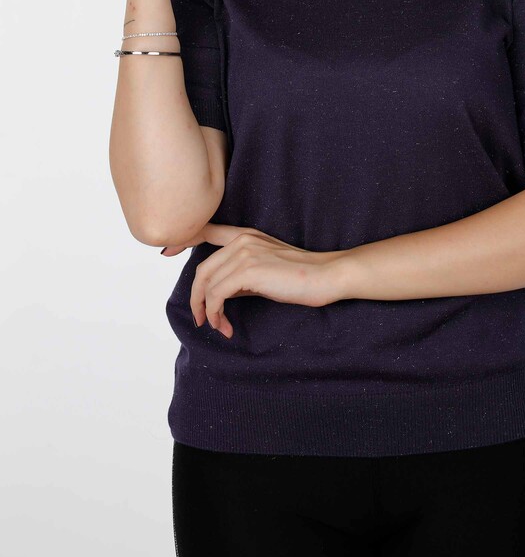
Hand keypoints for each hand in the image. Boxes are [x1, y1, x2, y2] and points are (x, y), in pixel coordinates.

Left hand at [161, 224, 339, 337]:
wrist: (325, 275)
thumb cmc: (300, 276)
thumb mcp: (266, 268)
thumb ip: (242, 273)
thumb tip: (222, 292)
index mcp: (246, 235)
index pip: (207, 230)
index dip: (183, 239)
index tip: (167, 252)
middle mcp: (242, 239)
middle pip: (202, 268)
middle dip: (195, 297)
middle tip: (201, 319)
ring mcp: (244, 253)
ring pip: (206, 283)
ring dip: (206, 310)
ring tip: (217, 327)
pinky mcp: (248, 270)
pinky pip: (216, 294)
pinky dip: (215, 313)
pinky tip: (225, 325)